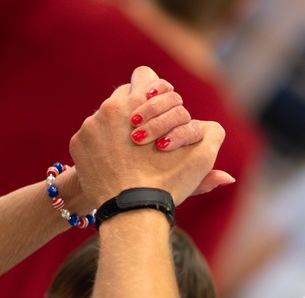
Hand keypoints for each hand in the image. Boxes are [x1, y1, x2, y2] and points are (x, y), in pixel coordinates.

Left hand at [69, 66, 232, 207]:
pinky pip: (90, 138)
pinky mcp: (77, 144)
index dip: (153, 93)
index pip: (145, 76)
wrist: (128, 213)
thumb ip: (210, 152)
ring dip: (115, 130)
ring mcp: (89, 126)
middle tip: (143, 135)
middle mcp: (109, 107)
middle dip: (132, 112)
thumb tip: (227, 178)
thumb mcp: (194, 165)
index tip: (156, 108)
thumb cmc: (164, 186)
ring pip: (105, 118)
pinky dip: (100, 148)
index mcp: (137, 101)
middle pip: (122, 97)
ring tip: (128, 153)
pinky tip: (112, 164)